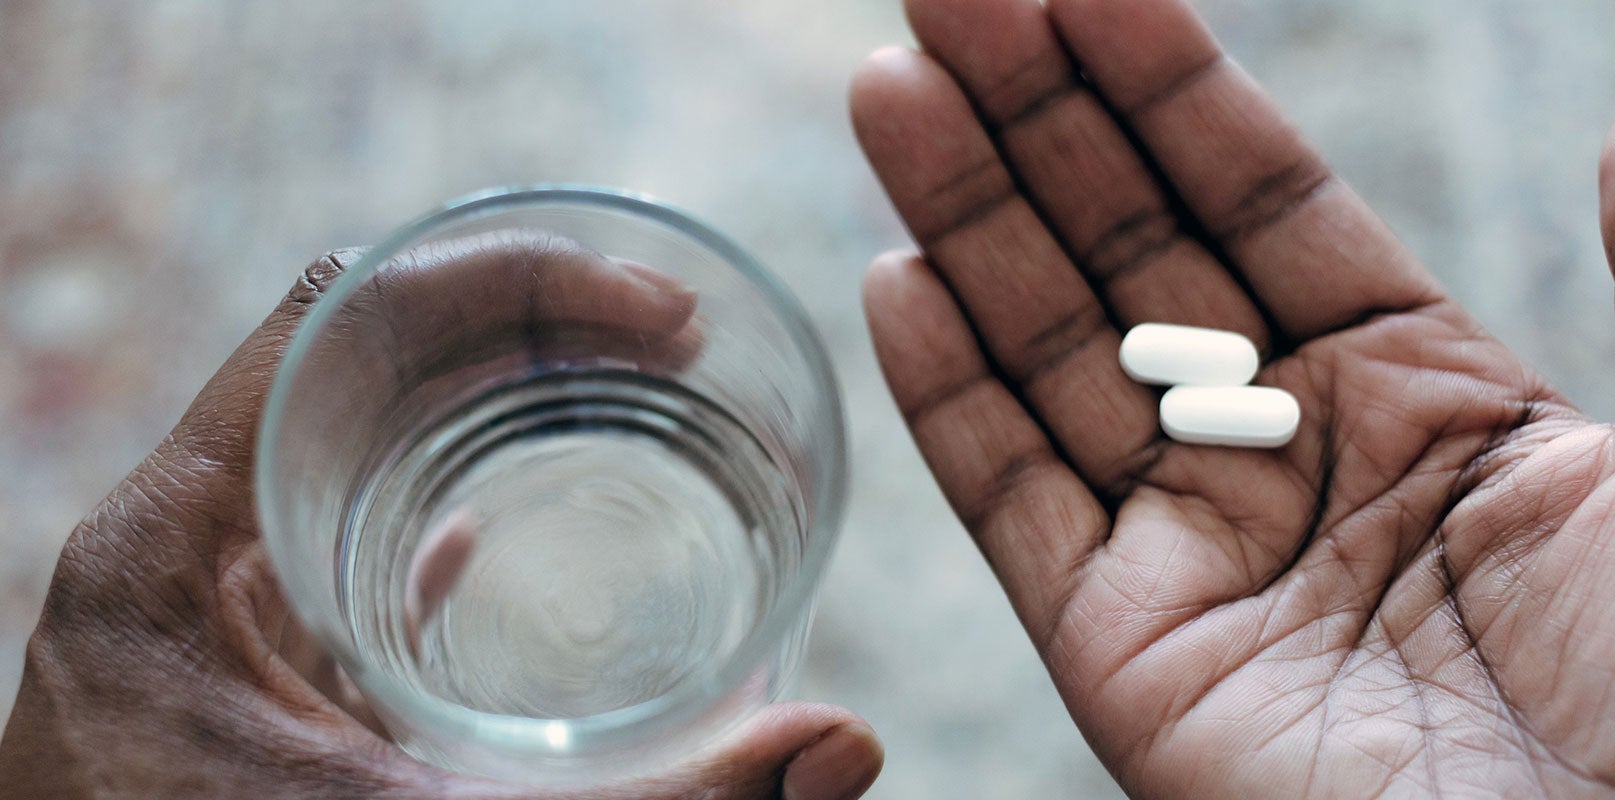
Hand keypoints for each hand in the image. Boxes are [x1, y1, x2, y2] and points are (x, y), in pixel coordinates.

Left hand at [0, 243, 882, 799]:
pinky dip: (430, 501)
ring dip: (489, 405)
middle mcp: (172, 545)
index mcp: (171, 546)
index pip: (342, 314)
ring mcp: (193, 603)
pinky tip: (498, 534)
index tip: (656, 313)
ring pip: (348, 433)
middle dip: (534, 327)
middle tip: (680, 339)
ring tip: (632, 393)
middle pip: (357, 354)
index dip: (514, 278)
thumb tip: (848, 750)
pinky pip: (328, 531)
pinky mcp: (222, 666)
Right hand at [853, 0, 1614, 795]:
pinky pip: (1016, 506)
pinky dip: (949, 394)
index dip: (1173, 87)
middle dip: (1040, 118)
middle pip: (1138, 254)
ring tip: (892, 81)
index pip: (1267, 204)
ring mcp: (1204, 559)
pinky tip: (894, 271)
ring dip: (969, 217)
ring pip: (1055, 356)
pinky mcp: (1131, 658)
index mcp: (1435, 398)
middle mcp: (1298, 463)